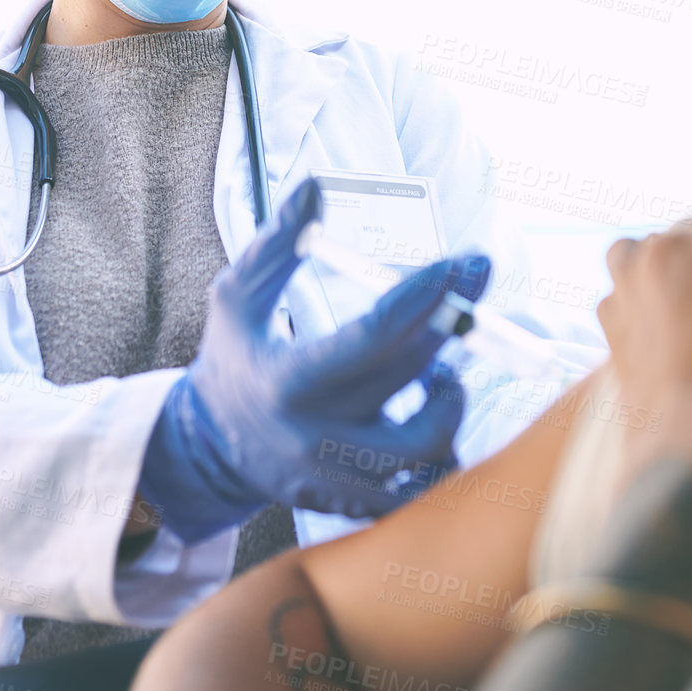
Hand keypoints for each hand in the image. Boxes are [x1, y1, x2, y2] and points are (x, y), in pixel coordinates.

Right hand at [141, 179, 490, 541]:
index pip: (371, 337)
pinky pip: (425, 485)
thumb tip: (315, 186)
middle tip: (476, 277)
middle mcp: (317, 435)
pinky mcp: (358, 503)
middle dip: (455, 319)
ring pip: (431, 445)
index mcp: (288, 381)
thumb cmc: (235, 357)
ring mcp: (341, 478)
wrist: (214, 448)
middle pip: (411, 376)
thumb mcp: (238, 296)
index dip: (421, 297)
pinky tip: (429, 413)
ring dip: (451, 399)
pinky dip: (441, 449)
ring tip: (441, 372)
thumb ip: (276, 243)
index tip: (457, 262)